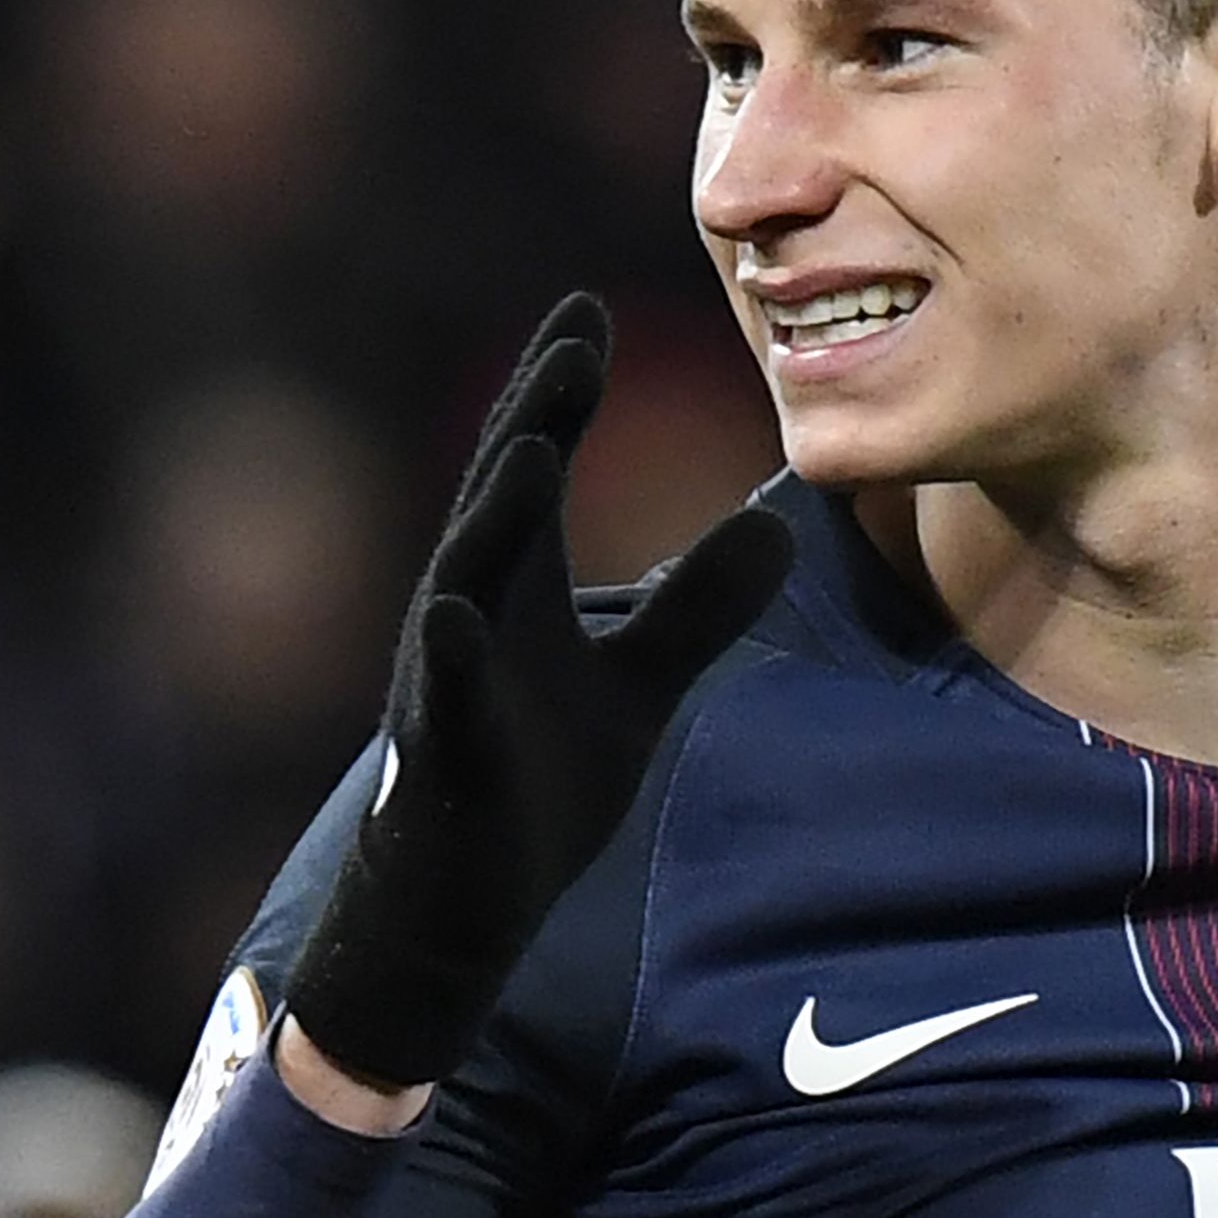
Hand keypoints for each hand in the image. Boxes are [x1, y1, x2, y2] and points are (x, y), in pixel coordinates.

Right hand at [278, 296, 791, 1089]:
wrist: (456, 907)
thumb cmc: (532, 783)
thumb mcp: (639, 688)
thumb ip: (697, 608)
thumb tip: (777, 527)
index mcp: (516, 584)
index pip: (539, 464)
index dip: (562, 391)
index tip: (589, 310)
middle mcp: (469, 610)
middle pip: (502, 495)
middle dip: (533, 415)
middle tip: (572, 337)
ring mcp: (445, 680)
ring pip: (463, 579)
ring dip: (493, 513)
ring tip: (529, 447)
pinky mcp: (440, 755)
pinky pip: (441, 698)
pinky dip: (449, 654)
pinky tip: (461, 615)